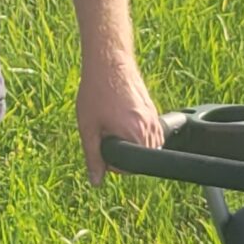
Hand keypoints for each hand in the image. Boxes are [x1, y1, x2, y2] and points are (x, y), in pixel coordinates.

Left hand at [77, 53, 161, 186]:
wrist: (108, 63)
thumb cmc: (96, 93)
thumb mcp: (88, 128)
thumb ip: (93, 157)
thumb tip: (96, 181)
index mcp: (136, 135)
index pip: (130, 169)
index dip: (112, 163)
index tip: (101, 147)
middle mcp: (150, 129)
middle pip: (140, 159)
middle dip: (121, 152)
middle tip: (104, 132)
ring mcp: (155, 120)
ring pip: (145, 146)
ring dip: (130, 142)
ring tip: (111, 123)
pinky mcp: (154, 111)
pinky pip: (149, 133)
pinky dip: (136, 133)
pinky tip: (120, 118)